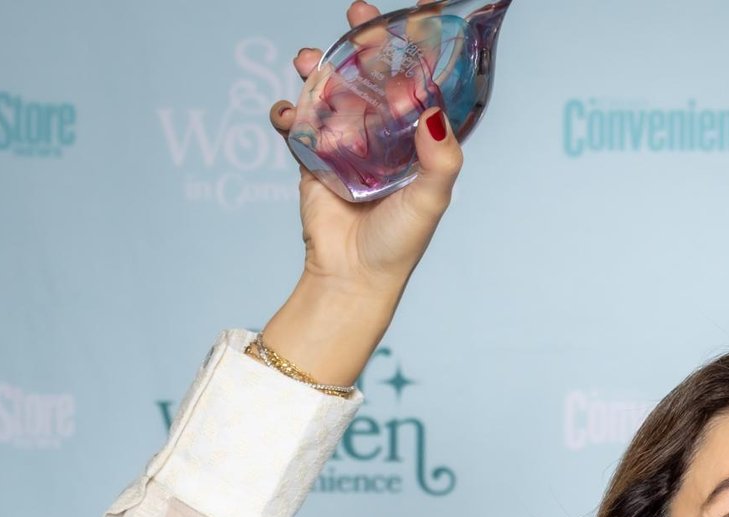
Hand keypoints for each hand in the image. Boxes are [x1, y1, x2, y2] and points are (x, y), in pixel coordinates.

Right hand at [260, 3, 464, 383]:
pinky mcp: (311, 157)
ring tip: (309, 63)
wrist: (352, 277)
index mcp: (412, 140)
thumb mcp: (431, 199)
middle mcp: (379, 135)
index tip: (414, 15)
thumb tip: (431, 108)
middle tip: (357, 15)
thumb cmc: (397, 243)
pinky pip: (296, 122)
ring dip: (318, 70)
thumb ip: (441, 157)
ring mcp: (343, 142)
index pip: (414, 84)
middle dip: (362, 41)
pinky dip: (287, 112)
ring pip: (329, 90)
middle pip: (370, 74)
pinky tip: (288, 115)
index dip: (412, 50)